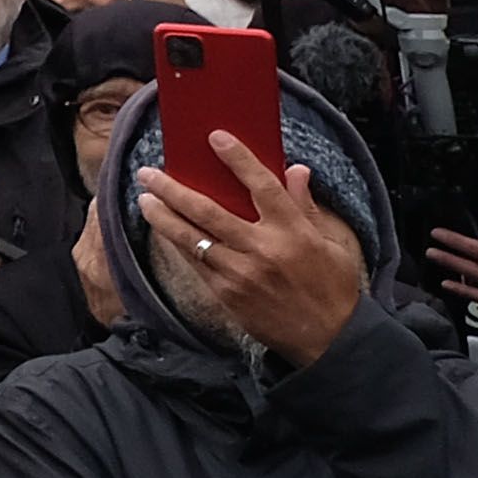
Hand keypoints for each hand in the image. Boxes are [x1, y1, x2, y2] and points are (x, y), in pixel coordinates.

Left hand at [153, 138, 369, 364]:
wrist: (330, 340)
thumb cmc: (333, 288)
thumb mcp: (331, 244)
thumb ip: (306, 207)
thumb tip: (296, 170)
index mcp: (294, 232)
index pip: (262, 186)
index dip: (238, 159)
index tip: (216, 137)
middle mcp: (263, 249)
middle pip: (208, 210)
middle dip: (173, 189)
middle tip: (149, 173)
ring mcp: (241, 272)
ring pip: (191, 237)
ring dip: (162, 216)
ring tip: (144, 199)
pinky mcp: (227, 293)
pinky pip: (195, 262)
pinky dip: (177, 243)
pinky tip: (164, 229)